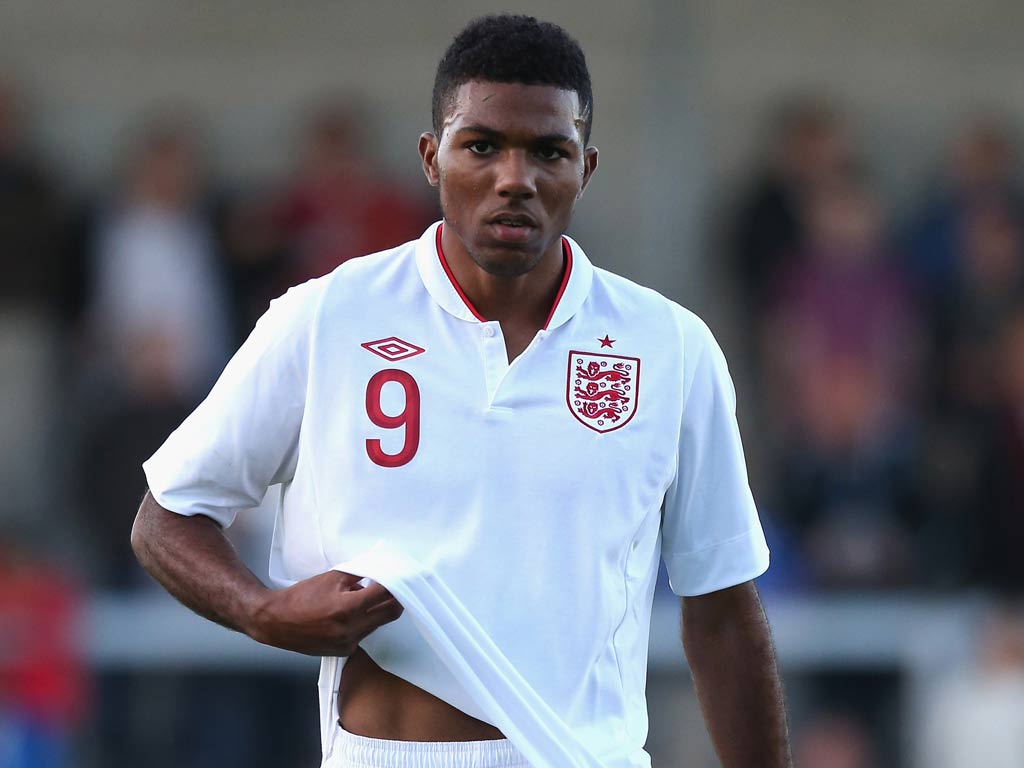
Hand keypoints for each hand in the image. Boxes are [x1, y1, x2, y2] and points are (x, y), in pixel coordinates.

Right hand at [247, 571, 402, 655]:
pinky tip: (353, 614)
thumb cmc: (301, 597)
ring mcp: (348, 643)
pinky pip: (364, 635)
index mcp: (347, 608)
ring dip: (379, 610)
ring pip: (378, 624)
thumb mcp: (332, 578)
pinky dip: (365, 623)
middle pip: (390, 613)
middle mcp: (351, 629)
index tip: (402, 575)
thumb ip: (359, 575)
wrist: (276, 622)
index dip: (396, 582)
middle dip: (396, 598)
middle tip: (396, 587)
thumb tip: (381, 572)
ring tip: (368, 598)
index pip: (384, 594)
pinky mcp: (344, 652)